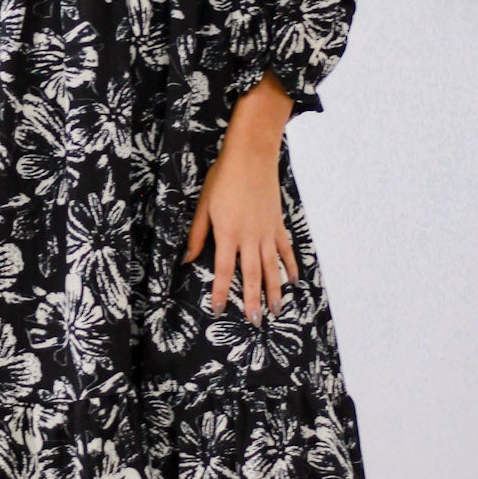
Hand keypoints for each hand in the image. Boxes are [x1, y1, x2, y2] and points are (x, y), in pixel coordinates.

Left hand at [182, 74, 299, 321]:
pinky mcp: (277, 225)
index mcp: (228, 234)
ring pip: (271, 268)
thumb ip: (197, 236)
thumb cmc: (223, 178)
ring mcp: (267, 232)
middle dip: (252, 301)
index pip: (223, 270)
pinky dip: (290, 266)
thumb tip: (185, 259)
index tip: (219, 310)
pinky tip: (293, 281)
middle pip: (252, 276)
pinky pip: (285, 250)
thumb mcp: (204, 206)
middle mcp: (249, 237)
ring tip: (276, 311)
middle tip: (256, 322)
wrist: (251, 156)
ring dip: (274, 291)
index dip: (220, 292)